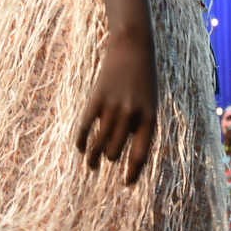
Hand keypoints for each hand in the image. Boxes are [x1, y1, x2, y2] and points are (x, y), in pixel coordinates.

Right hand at [74, 35, 157, 185]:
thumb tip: (124, 151)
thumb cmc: (144, 77)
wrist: (132, 46)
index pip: (140, 154)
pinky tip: (80, 148)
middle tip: (104, 163)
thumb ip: (140, 125)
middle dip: (109, 158)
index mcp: (149, 118)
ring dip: (93, 157)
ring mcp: (112, 106)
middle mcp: (131, 115)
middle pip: (115, 150)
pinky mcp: (96, 98)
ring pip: (99, 142)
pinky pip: (86, 126)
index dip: (132, 173)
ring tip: (90, 165)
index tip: (126, 184)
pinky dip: (82, 140)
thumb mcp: (150, 101)